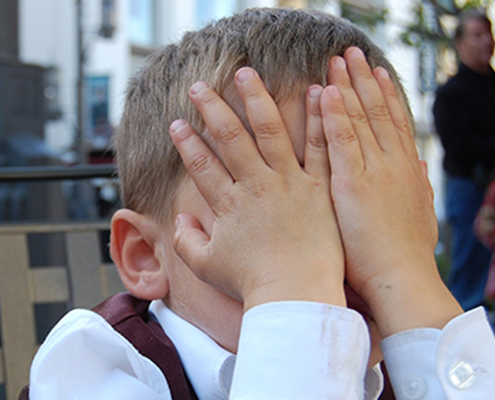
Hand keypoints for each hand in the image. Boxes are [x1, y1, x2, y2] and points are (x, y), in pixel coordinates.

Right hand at [169, 68, 344, 310]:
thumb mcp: (207, 266)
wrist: (297, 295)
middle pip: (230, 138)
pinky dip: (318, 119)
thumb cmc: (253, 284)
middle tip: (199, 85)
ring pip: (270, 131)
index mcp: (229, 204)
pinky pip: (319, 147)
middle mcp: (256, 186)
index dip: (186, 142)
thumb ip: (187, 241)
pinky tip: (316, 93)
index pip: (201, 164)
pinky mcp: (319, 188)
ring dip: (256, 99)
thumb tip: (178, 220)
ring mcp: (290, 183)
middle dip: (212, 108)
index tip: (175, 122)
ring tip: (247, 73)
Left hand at [316, 47, 461, 335]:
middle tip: (352, 52)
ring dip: (349, 86)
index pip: (396, 123)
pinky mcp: (354, 185)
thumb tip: (422, 165)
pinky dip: (337, 115)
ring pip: (362, 119)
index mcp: (408, 171)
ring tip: (338, 60)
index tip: (377, 71)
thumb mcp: (421, 215)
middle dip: (364, 80)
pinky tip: (329, 92)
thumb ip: (419, 187)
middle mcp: (394, 164)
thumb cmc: (406, 256)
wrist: (402, 280)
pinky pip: (343, 142)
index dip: (386, 94)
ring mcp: (375, 172)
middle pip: (379, 112)